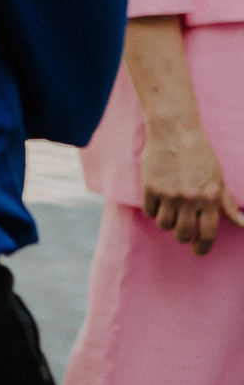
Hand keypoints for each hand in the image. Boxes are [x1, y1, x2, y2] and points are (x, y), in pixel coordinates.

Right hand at [141, 116, 243, 254]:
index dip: (203, 247)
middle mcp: (190, 198)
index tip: (198, 251)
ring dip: (166, 222)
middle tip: (181, 231)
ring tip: (169, 213)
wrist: (174, 132)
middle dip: (183, 236)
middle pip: (183, 234)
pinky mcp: (151, 187)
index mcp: (210, 198)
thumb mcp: (218, 179)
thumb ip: (227, 204)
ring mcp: (169, 194)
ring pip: (164, 225)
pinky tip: (157, 201)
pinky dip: (153, 210)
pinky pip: (150, 211)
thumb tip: (242, 224)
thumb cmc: (200, 155)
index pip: (208, 234)